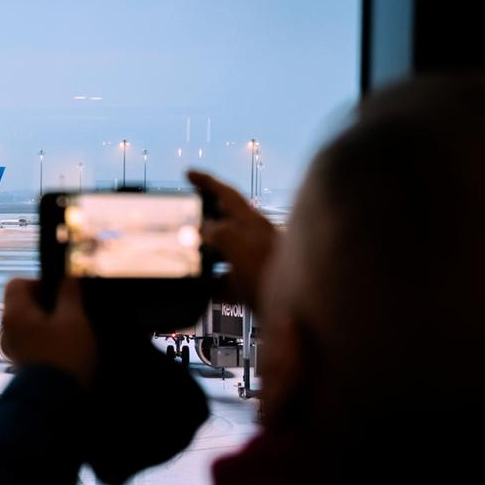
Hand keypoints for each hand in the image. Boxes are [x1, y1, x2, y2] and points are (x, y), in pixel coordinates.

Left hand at [1, 278, 96, 387]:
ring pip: (27, 324)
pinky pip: (31, 342)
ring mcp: (13, 349)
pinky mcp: (22, 364)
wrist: (56, 403)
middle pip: (22, 304)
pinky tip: (64, 349)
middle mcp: (7, 330)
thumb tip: (67, 279)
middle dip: (45, 304)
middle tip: (69, 311)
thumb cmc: (65, 357)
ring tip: (70, 332)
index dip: (38, 282)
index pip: (16, 283)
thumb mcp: (74, 320)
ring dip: (47, 323)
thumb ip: (70, 295)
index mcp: (14, 314)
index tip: (60, 291)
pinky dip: (45, 340)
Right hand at [188, 170, 277, 308]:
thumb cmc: (272, 275)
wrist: (301, 313)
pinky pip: (229, 282)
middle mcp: (255, 238)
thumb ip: (218, 233)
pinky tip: (204, 294)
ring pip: (224, 252)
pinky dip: (215, 287)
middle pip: (224, 221)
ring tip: (186, 259)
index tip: (188, 172)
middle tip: (184, 217)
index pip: (226, 194)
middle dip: (203, 218)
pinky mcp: (256, 285)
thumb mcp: (237, 247)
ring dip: (205, 254)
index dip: (206, 181)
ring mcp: (256, 261)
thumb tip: (202, 228)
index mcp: (252, 222)